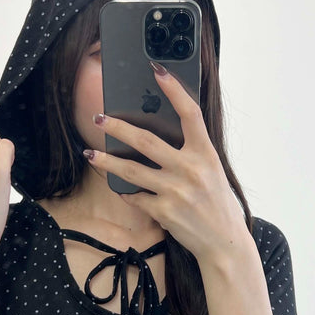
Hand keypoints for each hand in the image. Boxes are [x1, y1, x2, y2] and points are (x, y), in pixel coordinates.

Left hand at [84, 63, 249, 263]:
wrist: (224, 243)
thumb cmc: (218, 204)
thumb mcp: (213, 172)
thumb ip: (191, 154)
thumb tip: (160, 136)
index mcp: (206, 154)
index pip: (189, 113)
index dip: (174, 89)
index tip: (157, 70)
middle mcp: (191, 169)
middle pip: (146, 140)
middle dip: (117, 127)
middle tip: (99, 118)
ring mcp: (176, 191)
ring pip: (132, 170)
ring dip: (106, 161)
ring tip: (91, 154)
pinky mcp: (164, 212)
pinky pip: (136, 197)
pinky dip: (126, 192)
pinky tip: (119, 187)